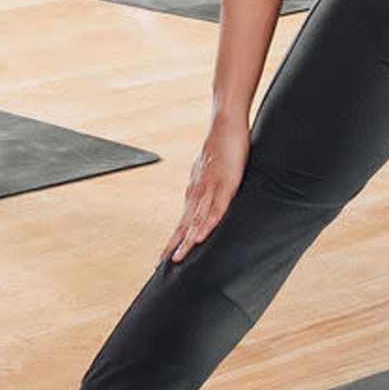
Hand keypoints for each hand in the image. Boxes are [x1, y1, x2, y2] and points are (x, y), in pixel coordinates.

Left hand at [166, 108, 249, 260]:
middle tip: (162, 266)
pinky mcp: (225, 183)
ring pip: (196, 219)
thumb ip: (209, 185)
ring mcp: (210, 188)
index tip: (165, 256)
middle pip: (184, 224)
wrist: (226, 123)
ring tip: (178, 259)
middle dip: (174, 245)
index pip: (183, 219)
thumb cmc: (222, 144)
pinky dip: (206, 224)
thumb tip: (208, 196)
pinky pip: (215, 207)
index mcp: (196, 190)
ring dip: (186, 240)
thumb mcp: (214, 169)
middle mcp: (198, 191)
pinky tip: (199, 237)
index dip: (175, 238)